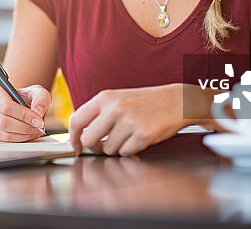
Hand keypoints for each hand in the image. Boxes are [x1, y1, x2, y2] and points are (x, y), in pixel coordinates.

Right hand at [0, 83, 49, 141]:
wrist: (18, 105)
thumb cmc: (24, 97)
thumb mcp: (36, 92)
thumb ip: (40, 98)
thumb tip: (38, 112)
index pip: (6, 106)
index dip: (24, 115)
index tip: (38, 120)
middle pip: (3, 122)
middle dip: (24, 127)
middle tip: (38, 127)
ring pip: (3, 134)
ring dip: (22, 135)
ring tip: (34, 131)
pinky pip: (2, 142)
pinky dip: (17, 141)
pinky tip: (26, 135)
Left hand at [68, 84, 188, 155]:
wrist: (176, 101)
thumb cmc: (145, 102)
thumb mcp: (118, 98)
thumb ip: (98, 113)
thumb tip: (80, 135)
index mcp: (105, 98)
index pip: (77, 120)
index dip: (73, 138)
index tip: (76, 147)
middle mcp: (114, 108)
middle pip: (89, 140)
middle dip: (94, 148)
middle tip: (103, 147)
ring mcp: (129, 122)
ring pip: (108, 149)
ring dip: (116, 148)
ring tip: (128, 136)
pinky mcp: (142, 135)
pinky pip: (126, 153)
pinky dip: (130, 150)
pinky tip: (139, 138)